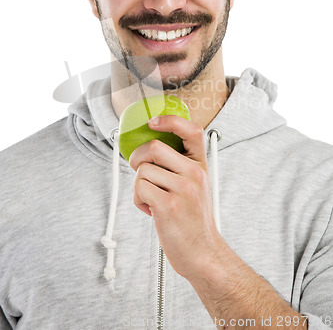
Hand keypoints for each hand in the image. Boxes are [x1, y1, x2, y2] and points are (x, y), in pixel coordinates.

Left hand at [129, 115, 221, 280]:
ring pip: (142, 171)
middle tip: (139, 170)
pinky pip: (139, 188)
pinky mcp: (168, 205)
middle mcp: (194, 174)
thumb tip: (148, 152)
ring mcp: (182, 189)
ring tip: (151, 200)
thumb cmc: (194, 221)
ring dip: (138, 186)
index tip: (153, 122)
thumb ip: (179, 167)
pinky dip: (138, 200)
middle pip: (154, 147)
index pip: (192, 130)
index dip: (170, 121)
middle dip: (137, 158)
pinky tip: (150, 211)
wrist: (203, 254)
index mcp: (200, 166)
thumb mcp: (196, 187)